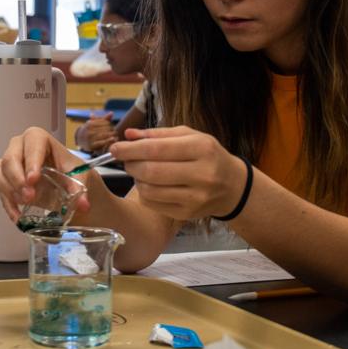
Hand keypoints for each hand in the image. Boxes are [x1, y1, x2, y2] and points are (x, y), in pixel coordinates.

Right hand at [0, 126, 85, 220]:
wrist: (63, 181)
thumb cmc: (68, 171)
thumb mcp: (78, 176)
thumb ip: (80, 188)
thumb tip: (83, 205)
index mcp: (39, 139)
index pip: (32, 142)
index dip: (31, 160)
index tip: (33, 180)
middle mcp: (19, 146)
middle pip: (10, 158)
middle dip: (17, 179)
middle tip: (29, 197)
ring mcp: (8, 161)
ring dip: (8, 189)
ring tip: (25, 203)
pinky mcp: (3, 177)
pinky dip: (7, 203)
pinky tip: (17, 216)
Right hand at [79, 112, 115, 153]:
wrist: (79, 139)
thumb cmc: (90, 129)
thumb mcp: (95, 123)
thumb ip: (104, 119)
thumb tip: (112, 113)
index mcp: (90, 123)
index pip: (104, 122)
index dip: (109, 124)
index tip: (113, 127)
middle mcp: (88, 130)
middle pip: (104, 129)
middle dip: (111, 130)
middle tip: (116, 132)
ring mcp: (89, 137)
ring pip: (104, 135)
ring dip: (111, 135)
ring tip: (116, 136)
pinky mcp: (91, 145)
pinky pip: (101, 142)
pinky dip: (108, 141)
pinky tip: (112, 140)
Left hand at [109, 126, 246, 220]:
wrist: (232, 187)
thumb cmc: (207, 156)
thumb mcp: (190, 136)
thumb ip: (158, 134)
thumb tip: (129, 135)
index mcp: (202, 149)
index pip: (157, 149)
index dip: (131, 149)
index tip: (114, 148)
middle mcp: (202, 174)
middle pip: (152, 171)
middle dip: (131, 164)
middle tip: (126, 160)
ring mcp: (195, 198)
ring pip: (150, 190)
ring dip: (137, 179)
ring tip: (140, 171)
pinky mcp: (188, 214)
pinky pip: (154, 204)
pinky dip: (145, 193)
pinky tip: (151, 184)